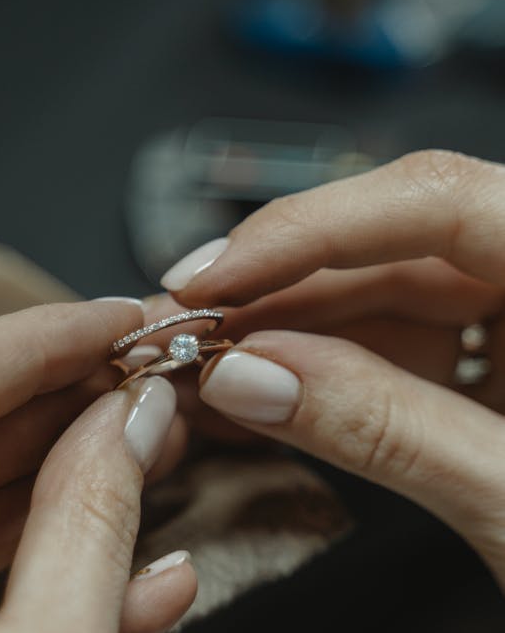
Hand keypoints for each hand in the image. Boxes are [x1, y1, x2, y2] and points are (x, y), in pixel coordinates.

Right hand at [158, 150, 504, 587]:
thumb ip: (388, 430)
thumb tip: (258, 374)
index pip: (445, 202)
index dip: (312, 230)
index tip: (216, 275)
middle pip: (402, 245)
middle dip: (282, 286)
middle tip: (187, 327)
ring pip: (390, 295)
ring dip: (290, 330)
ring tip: (207, 365)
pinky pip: (405, 348)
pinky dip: (328, 372)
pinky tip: (262, 390)